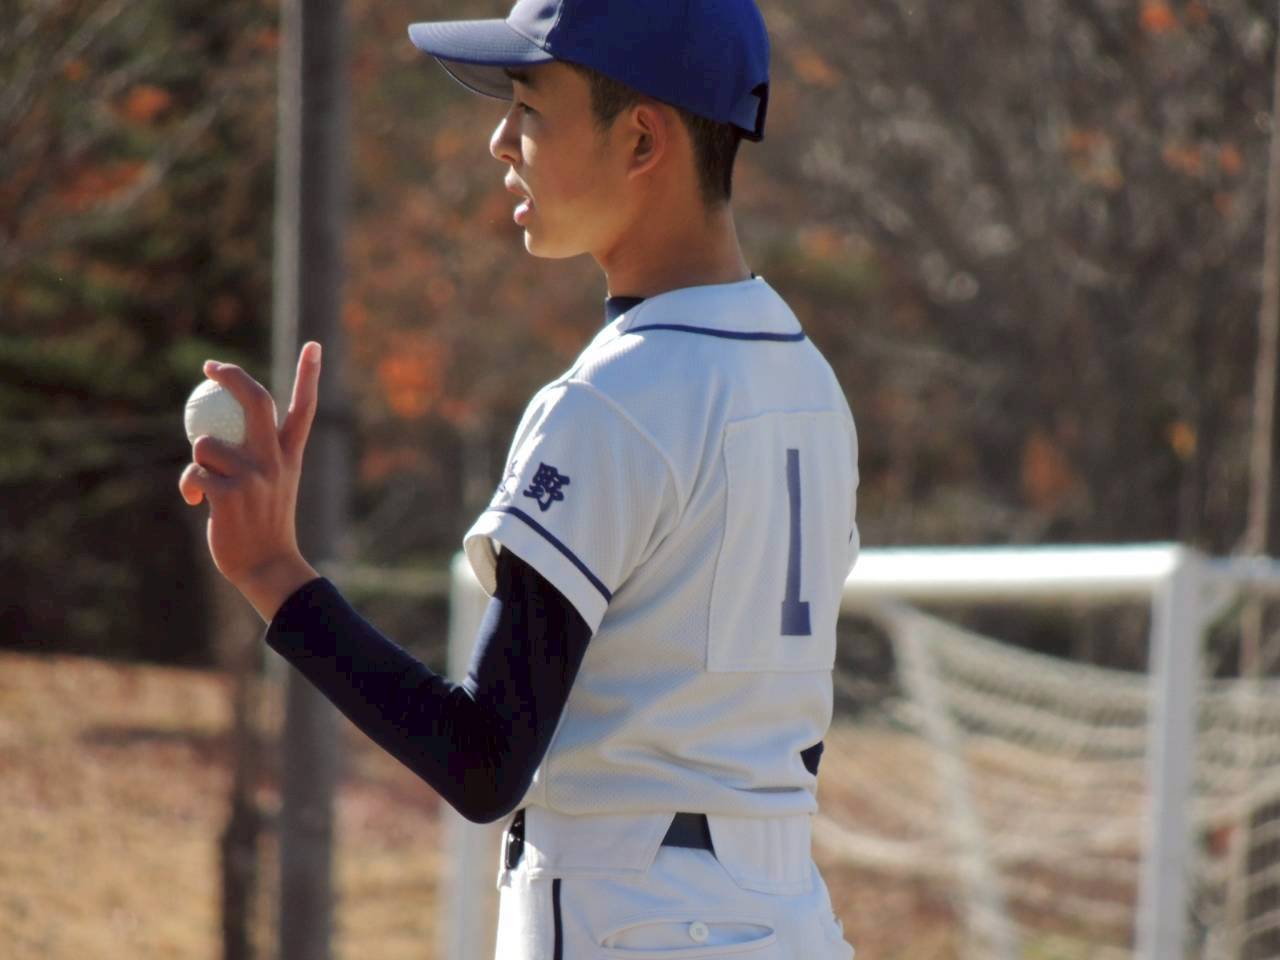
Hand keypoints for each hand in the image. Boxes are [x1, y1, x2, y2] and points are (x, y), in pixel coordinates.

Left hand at [179, 342, 322, 619]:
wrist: (268, 566)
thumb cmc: (265, 524)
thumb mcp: (273, 484)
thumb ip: (255, 454)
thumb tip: (221, 423)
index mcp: (290, 456)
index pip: (304, 408)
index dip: (309, 374)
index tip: (313, 344)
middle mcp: (276, 461)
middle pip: (257, 402)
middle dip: (234, 376)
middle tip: (211, 367)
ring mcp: (254, 477)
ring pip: (206, 443)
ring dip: (197, 459)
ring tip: (205, 484)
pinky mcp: (229, 496)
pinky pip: (194, 472)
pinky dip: (188, 485)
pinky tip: (196, 501)